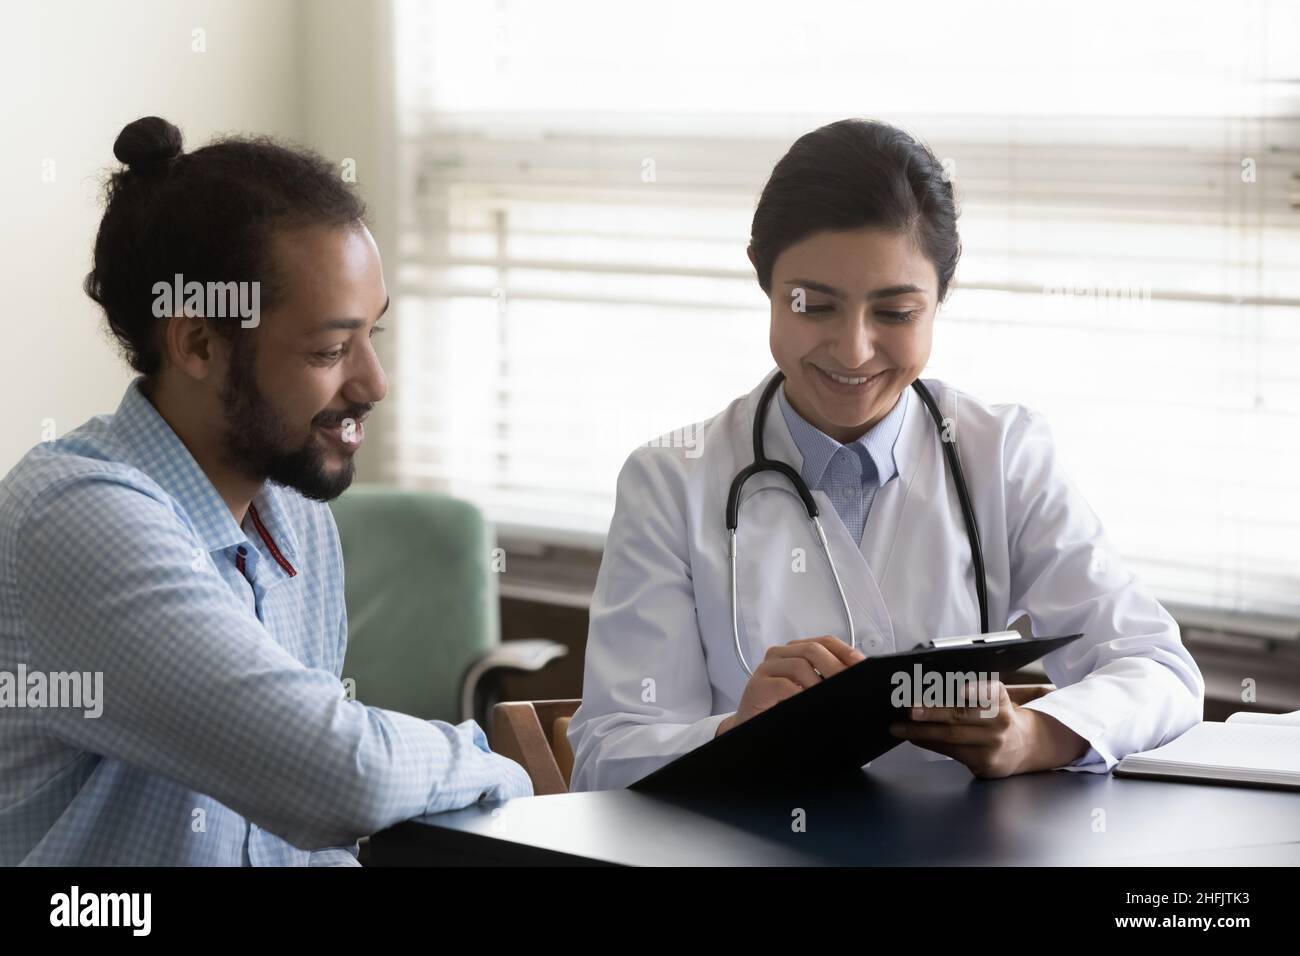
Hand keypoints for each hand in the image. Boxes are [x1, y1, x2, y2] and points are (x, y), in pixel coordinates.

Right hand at [717, 636, 864, 736]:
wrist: (754, 730)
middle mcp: (780, 655)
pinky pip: (783, 685)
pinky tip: (809, 704)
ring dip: (819, 684)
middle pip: (813, 650)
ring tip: (831, 698)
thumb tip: (857, 678)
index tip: (861, 665)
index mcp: (796, 651)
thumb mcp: (810, 691)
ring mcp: (767, 668)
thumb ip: (827, 681)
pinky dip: (800, 694)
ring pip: (800, 665)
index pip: (825, 641)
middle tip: (850, 685)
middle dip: (836, 668)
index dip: (845, 651)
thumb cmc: (784, 708)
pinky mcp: (757, 685)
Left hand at [887, 680, 1086, 776]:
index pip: (992, 691)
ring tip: (899, 727)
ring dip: (921, 732)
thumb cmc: (997, 716)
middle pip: (962, 715)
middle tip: (910, 709)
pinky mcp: (985, 763)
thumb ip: (971, 693)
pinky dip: (929, 744)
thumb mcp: (993, 700)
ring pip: (952, 737)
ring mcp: (993, 744)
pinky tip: (914, 738)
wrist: (1024, 747)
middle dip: (932, 712)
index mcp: (1001, 699)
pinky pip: (951, 752)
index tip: (962, 690)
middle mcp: (1000, 721)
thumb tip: (928, 689)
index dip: (976, 690)